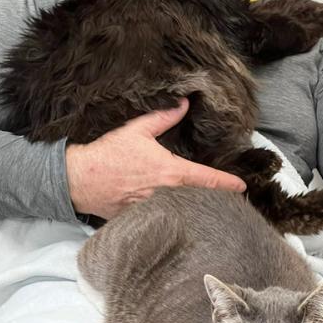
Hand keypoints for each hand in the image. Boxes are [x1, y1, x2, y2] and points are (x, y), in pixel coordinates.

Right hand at [66, 98, 245, 218]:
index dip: (227, 183)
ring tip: (203, 205)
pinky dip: (170, 215)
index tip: (242, 187)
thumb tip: (183, 103)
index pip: (206, 179)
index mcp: (169, 172)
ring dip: (192, 208)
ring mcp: (153, 210)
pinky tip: (171, 212)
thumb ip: (163, 117)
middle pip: (198, 200)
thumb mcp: (137, 130)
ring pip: (181, 211)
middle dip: (212, 198)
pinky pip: (161, 219)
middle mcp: (165, 195)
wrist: (80, 179)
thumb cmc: (109, 154)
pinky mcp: (139, 219)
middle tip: (225, 197)